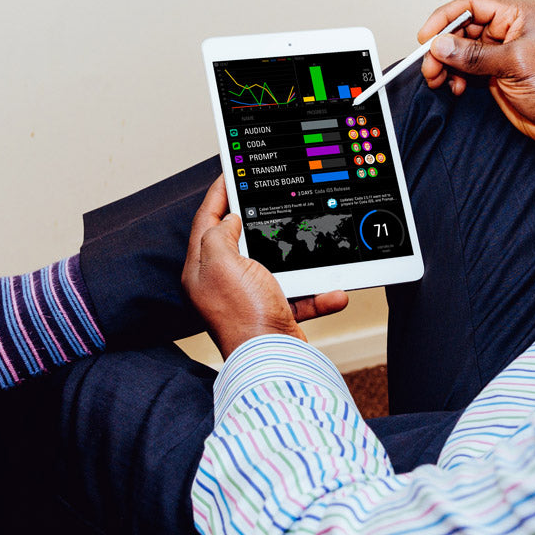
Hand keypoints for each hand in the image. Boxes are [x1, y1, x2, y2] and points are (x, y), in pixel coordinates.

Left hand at [182, 176, 348, 357]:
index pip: (205, 221)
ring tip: (311, 241)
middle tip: (268, 194)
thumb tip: (230, 220)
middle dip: (256, 219)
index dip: (218, 194)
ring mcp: (248, 298)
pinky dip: (317, 293)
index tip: (230, 172)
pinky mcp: (273, 313)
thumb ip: (219, 234)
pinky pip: (299, 295)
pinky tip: (333, 291)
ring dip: (298, 259)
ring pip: (274, 265)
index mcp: (201, 270)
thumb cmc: (243, 315)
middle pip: (237, 239)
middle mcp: (221, 284)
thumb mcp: (222, 263)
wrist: (272, 362)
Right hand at [419, 0, 534, 148]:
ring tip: (438, 79)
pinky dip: (456, 77)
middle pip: (463, 29)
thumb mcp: (515, 64)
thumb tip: (441, 45)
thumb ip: (475, 55)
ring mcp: (503, 53)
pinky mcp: (498, 74)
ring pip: (462, 51)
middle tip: (430, 66)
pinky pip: (468, 70)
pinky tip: (456, 88)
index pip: (473, 5)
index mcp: (520, 14)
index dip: (446, 18)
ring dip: (446, 64)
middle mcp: (510, 30)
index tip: (426, 37)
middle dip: (443, 47)